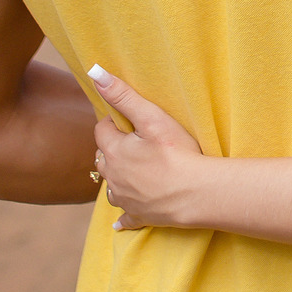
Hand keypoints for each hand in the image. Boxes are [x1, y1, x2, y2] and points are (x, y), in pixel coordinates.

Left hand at [89, 67, 204, 230]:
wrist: (196, 193)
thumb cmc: (177, 152)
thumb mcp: (152, 118)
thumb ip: (123, 95)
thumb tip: (95, 72)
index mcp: (113, 152)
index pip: (101, 130)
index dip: (114, 122)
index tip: (128, 120)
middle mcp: (113, 177)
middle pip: (104, 158)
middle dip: (114, 149)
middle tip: (134, 141)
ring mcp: (124, 199)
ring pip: (112, 185)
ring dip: (118, 177)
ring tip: (133, 170)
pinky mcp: (138, 216)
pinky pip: (124, 216)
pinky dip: (123, 214)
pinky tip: (121, 219)